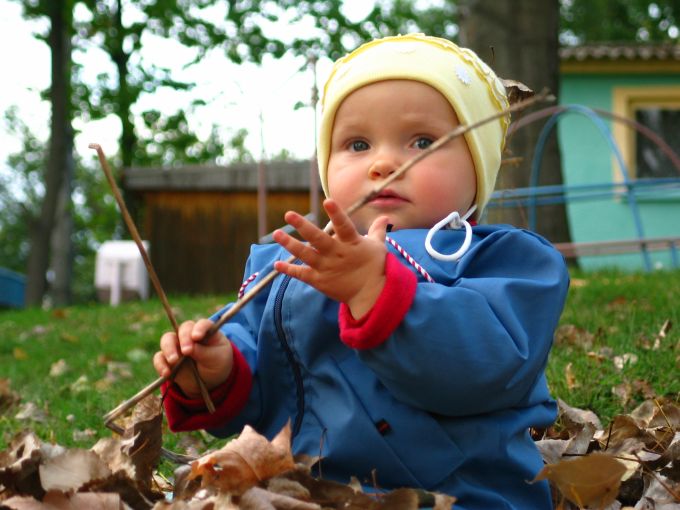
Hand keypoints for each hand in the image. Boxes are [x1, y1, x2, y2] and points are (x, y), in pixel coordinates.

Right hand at [153, 319, 232, 397]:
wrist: (209, 380)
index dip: (199, 328)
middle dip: (184, 339)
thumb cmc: (217, 364)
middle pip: (183, 329)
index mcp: (207, 331)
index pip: (203, 324)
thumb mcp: (217, 359)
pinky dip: (160, 364)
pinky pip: (159, 358)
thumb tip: (191, 348)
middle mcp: (190, 335)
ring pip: (167, 339)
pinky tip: (166, 373)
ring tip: (173, 360)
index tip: (197, 337)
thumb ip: (205, 353)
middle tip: (187, 351)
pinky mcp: (167, 359)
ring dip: (168, 348)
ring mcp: (177, 345)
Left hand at [273, 199, 388, 317]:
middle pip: (318, 239)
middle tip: (289, 214)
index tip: (327, 200)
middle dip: (303, 226)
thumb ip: (377, 230)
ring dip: (290, 244)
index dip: (336, 214)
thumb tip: (385, 217)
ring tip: (277, 233)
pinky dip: (289, 270)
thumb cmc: (376, 267)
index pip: (344, 226)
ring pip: (305, 254)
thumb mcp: (378, 246)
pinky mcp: (319, 281)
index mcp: (352, 243)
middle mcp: (337, 254)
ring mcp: (326, 268)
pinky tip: (277, 264)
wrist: (372, 295)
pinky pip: (302, 274)